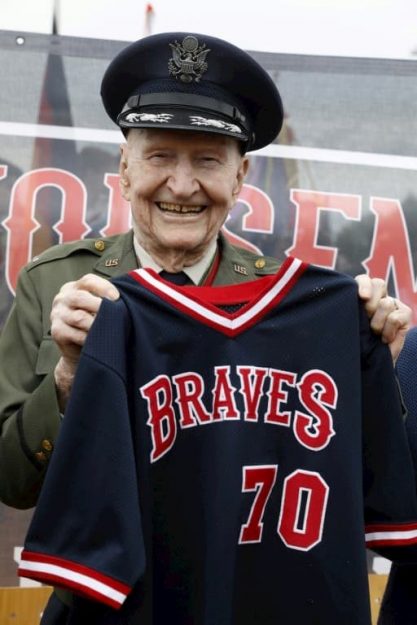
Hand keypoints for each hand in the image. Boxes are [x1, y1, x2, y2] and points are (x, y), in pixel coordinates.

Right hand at [51, 274, 118, 408]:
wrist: (80, 352)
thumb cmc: (95, 324)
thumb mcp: (100, 308)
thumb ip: (109, 299)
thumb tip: (134, 293)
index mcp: (74, 287)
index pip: (87, 281)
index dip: (104, 287)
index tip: (117, 298)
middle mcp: (62, 298)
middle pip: (80, 297)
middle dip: (100, 306)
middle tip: (115, 314)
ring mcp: (57, 315)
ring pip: (79, 317)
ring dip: (96, 324)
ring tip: (109, 328)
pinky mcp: (57, 332)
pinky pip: (75, 334)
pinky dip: (89, 337)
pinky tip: (99, 340)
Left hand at [355, 274, 410, 362]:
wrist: (372, 363)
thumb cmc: (357, 345)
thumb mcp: (350, 326)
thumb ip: (349, 311)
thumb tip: (345, 300)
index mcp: (362, 296)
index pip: (364, 280)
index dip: (363, 285)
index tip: (362, 298)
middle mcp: (378, 297)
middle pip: (378, 284)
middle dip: (370, 303)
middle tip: (366, 318)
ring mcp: (393, 305)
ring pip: (386, 303)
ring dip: (377, 322)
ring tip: (374, 333)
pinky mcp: (405, 314)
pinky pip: (396, 317)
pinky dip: (388, 330)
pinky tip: (385, 339)